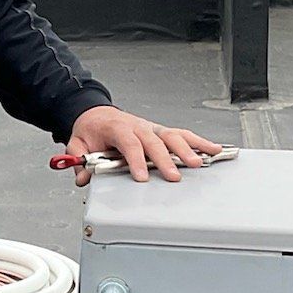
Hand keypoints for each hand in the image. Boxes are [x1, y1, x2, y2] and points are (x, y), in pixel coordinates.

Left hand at [63, 105, 220, 183]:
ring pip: (172, 136)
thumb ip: (79, 159)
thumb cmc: (92, 130)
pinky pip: (182, 135)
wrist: (97, 114)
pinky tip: (213, 150)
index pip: (128, 143)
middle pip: (154, 141)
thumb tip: (83, 177)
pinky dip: (199, 142)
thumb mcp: (78, 143)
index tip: (141, 177)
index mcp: (117, 127)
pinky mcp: (162, 132)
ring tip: (199, 163)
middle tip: (173, 176)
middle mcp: (138, 126)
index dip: (136, 160)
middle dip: (165, 159)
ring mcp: (152, 128)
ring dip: (187, 149)